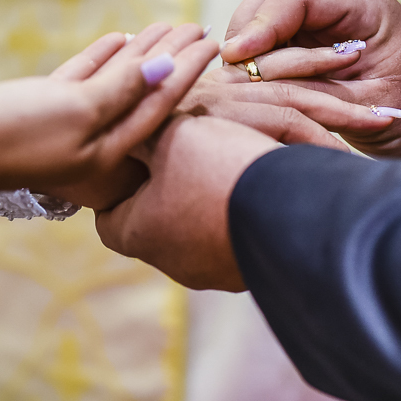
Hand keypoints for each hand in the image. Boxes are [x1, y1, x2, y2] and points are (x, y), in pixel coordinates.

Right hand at [0, 23, 215, 203]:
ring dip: (142, 55)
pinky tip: (121, 38)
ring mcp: (69, 131)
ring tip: (167, 25)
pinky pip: (84, 83)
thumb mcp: (78, 111)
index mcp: (111, 160)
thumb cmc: (15, 134)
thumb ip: (124, 89)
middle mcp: (97, 149)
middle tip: (200, 25)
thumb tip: (169, 67)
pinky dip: (103, 61)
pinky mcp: (42, 114)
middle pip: (143, 97)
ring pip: (115, 87)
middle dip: (171, 60)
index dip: (187, 71)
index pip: (160, 106)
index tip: (211, 41)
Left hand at [96, 115, 279, 291]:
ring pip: (196, 232)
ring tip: (222, 170)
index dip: (117, 184)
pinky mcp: (248, 272)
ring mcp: (212, 274)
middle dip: (165, 189)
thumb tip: (133, 126)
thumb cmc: (220, 171)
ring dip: (204, 203)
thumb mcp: (175, 134)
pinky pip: (232, 238)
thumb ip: (148, 130)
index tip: (132, 159)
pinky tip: (250, 189)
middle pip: (153, 222)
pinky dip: (235, 214)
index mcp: (138, 233)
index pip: (106, 215)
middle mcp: (171, 262)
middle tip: (180, 158)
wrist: (294, 210)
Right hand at [220, 0, 400, 156]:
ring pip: (266, 9)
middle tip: (229, 66)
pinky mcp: (314, 36)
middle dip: (246, 27)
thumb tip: (260, 80)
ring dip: (246, 40)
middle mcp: (343, 2)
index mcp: (365, 6)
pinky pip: (273, 33)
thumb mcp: (368, 104)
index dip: (261, 22)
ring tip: (233, 75)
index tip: (236, 54)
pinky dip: (255, 53)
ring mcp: (327, 16)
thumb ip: (317, 86)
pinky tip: (246, 78)